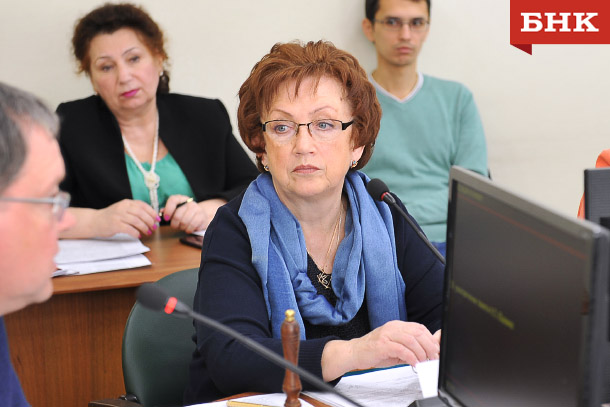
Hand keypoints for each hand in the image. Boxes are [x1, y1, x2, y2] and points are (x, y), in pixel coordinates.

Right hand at [95, 199, 158, 237]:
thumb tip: (151, 217)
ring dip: (144, 228)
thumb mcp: (123, 209)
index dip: (152, 212)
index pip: (143, 205)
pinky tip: (138, 235)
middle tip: (154, 227)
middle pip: (141, 213)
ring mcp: (118, 216)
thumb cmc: (111, 217)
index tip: (157, 219)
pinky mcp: (115, 225)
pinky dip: (136, 233)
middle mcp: (122, 207)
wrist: (94, 221)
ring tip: (148, 232)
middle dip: (150, 221)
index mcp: (126, 203)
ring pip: (136, 221)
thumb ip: (134, 211)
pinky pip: (129, 229)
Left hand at [161, 195, 225, 233]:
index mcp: (182, 199)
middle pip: (177, 215)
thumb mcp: (177, 210)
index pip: (173, 200)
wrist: (201, 215)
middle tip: (175, 226)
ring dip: (181, 228)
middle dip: (174, 224)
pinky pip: (191, 226)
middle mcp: (190, 203)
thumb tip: (161, 212)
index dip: (168, 210)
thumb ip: (168, 210)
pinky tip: (188, 228)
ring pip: (184, 222)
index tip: (166, 218)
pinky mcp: (202, 217)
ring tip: (182, 227)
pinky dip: (188, 230)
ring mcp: (197, 209)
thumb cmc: (186, 213)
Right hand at [321, 321, 439, 380]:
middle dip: (429, 346)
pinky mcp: (382, 344)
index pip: (419, 328)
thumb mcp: (398, 347)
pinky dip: (410, 357)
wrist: (355, 353)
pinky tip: (413, 363)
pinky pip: (401, 349)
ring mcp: (386, 334)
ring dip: (421, 353)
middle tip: (433, 358)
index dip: (431, 339)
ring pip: (411, 340)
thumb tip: (430, 349)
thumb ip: (412, 347)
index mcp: (397, 326)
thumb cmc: (376, 351)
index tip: (437, 351)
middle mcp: (393, 327)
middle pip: (417, 332)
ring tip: (424, 362)